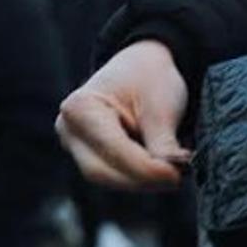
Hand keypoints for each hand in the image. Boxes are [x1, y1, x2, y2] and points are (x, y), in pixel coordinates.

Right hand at [55, 40, 190, 190]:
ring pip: (106, 177)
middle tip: (177, 178)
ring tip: (173, 174)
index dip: (145, 168)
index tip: (175, 174)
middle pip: (102, 171)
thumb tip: (173, 175)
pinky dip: (137, 177)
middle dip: (142, 180)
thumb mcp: (161, 106)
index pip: (113, 149)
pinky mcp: (87, 155)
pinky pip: (111, 174)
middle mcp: (69, 129)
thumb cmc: (149, 78)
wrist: (141, 65)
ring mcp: (74, 144)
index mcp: (80, 107)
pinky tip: (161, 173)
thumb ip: (163, 142)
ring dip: (141, 182)